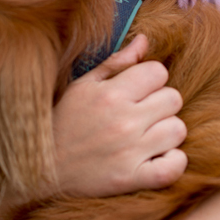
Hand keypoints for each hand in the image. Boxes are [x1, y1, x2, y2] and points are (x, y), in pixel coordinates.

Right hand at [51, 34, 186, 196]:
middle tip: (143, 113)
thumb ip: (117, 62)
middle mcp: (124, 121)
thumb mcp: (83, 86)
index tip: (138, 90)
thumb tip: (144, 40)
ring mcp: (130, 152)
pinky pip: (175, 166)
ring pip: (178, 130)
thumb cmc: (64, 122)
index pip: (158, 71)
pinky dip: (172, 161)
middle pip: (173, 98)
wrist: (42, 168)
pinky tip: (157, 157)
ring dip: (166, 131)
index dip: (151, 79)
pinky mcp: (132, 179)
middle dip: (161, 103)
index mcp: (111, 94)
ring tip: (147, 135)